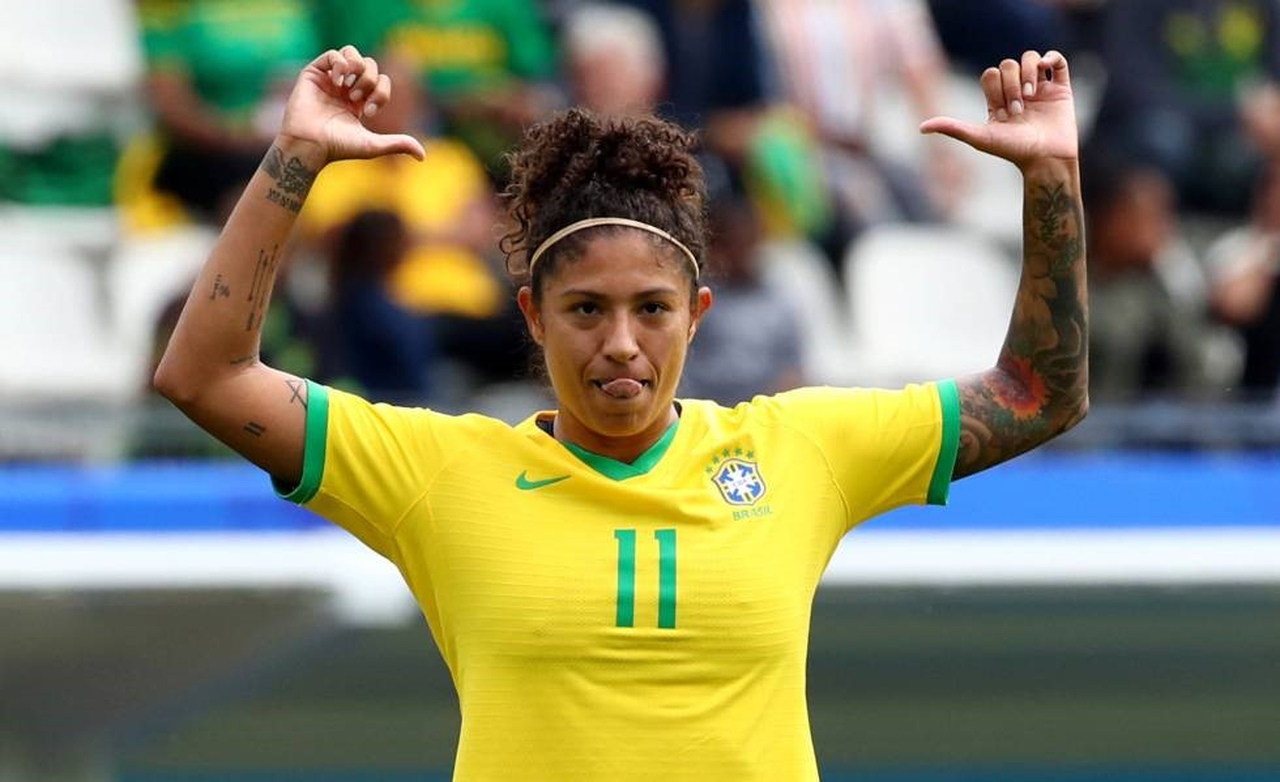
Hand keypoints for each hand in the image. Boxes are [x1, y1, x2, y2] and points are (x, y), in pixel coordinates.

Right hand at [278, 46, 424, 164]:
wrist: (310, 145)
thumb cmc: (338, 147)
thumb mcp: (373, 145)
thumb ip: (398, 144)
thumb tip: (423, 156)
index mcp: (359, 101)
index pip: (381, 80)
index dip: (381, 92)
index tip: (369, 112)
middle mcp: (345, 87)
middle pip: (369, 64)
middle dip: (369, 80)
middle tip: (357, 99)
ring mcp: (329, 79)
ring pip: (352, 54)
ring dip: (357, 69)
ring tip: (347, 87)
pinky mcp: (313, 73)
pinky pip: (333, 54)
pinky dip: (340, 63)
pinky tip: (338, 80)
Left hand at [920, 51, 1076, 170]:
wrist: (1045, 159)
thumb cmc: (1013, 151)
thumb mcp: (979, 137)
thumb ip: (952, 129)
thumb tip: (921, 128)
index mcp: (997, 101)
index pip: (990, 74)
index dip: (995, 87)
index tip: (1003, 112)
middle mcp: (1017, 92)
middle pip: (1008, 66)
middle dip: (1010, 85)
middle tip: (1017, 110)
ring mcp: (1039, 89)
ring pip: (1029, 59)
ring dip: (1028, 73)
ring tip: (1031, 95)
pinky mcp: (1061, 89)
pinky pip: (1057, 61)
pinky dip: (1051, 58)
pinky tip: (1045, 69)